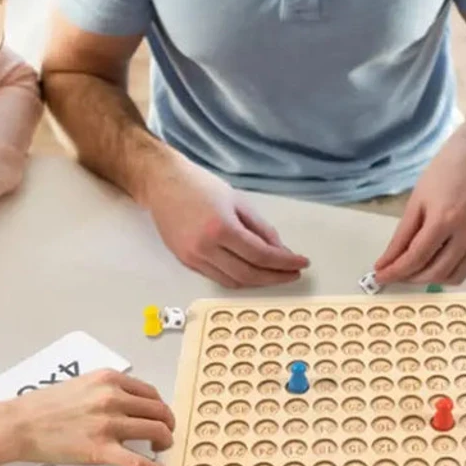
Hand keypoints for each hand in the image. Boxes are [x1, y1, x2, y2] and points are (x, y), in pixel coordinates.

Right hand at [0, 370, 175, 465]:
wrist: (22, 423)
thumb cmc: (47, 405)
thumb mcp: (83, 383)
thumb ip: (108, 388)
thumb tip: (131, 402)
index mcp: (110, 380)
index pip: (150, 393)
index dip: (160, 407)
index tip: (161, 415)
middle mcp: (113, 398)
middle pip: (158, 411)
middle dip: (168, 424)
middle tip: (167, 434)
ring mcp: (108, 424)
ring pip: (154, 432)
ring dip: (164, 441)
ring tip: (162, 448)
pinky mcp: (100, 450)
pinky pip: (137, 461)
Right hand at [141, 155, 308, 287]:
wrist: (163, 184)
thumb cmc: (200, 186)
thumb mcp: (238, 201)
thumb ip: (261, 229)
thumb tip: (280, 251)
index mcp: (221, 228)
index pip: (261, 255)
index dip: (285, 263)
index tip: (302, 264)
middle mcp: (206, 247)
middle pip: (249, 274)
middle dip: (275, 277)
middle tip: (292, 274)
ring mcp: (193, 257)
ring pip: (233, 281)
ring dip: (257, 282)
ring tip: (275, 274)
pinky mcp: (186, 261)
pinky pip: (218, 278)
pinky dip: (238, 278)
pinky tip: (251, 272)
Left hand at [374, 120, 465, 285]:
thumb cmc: (444, 172)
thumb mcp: (417, 200)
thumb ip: (402, 235)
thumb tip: (388, 260)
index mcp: (443, 219)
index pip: (416, 257)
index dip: (395, 271)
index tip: (379, 276)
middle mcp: (464, 234)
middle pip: (434, 271)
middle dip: (410, 278)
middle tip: (393, 274)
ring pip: (452, 276)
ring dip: (429, 279)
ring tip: (411, 271)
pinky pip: (465, 268)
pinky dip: (446, 273)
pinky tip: (432, 265)